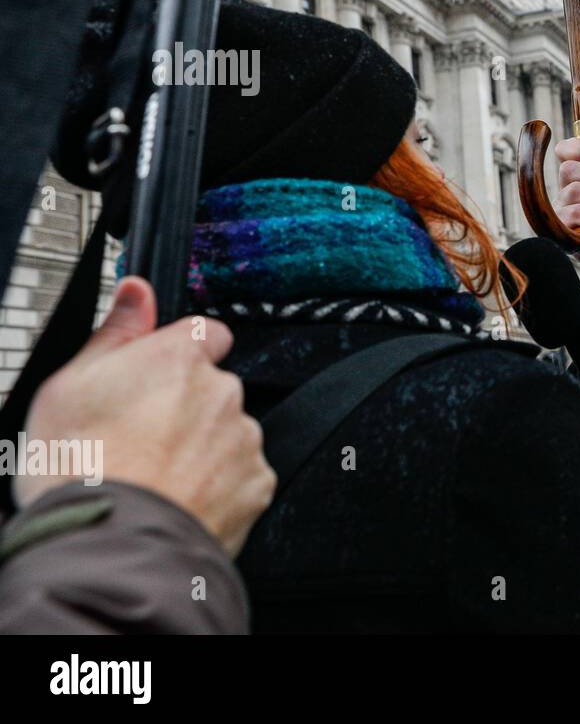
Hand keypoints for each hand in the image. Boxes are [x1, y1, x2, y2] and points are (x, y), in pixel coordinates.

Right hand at [18, 277, 275, 556]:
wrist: (111, 542)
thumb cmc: (81, 466)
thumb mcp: (69, 384)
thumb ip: (116, 332)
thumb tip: (137, 290)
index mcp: (179, 358)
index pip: (204, 334)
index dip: (183, 354)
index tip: (161, 377)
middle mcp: (223, 391)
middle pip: (215, 388)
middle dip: (189, 408)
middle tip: (144, 441)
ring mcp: (244, 438)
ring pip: (230, 433)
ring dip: (205, 448)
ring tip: (158, 478)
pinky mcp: (257, 483)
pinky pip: (243, 476)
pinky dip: (221, 487)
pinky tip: (182, 500)